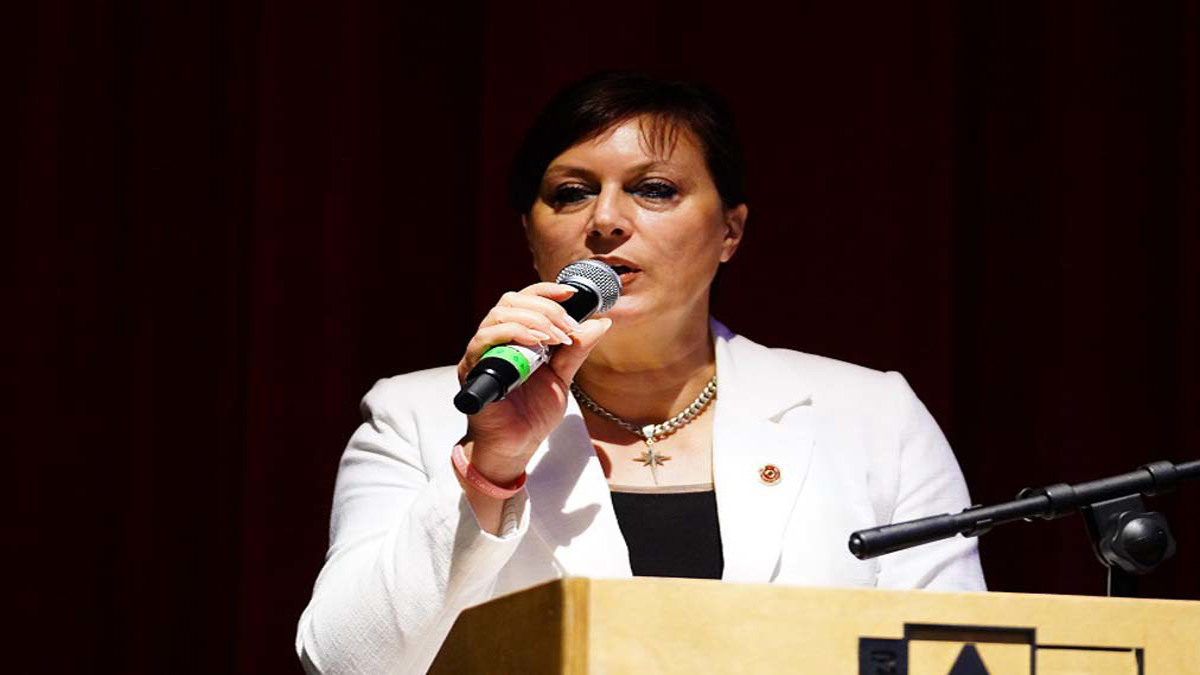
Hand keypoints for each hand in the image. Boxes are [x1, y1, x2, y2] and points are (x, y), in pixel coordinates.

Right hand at [456, 282, 611, 484]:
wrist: (516, 446)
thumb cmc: (532, 413)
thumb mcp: (562, 378)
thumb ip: (577, 351)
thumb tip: (601, 323)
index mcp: (515, 337)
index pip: (525, 299)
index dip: (546, 291)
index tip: (572, 293)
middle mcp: (496, 340)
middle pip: (511, 301)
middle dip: (546, 308)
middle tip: (568, 328)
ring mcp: (482, 352)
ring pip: (499, 315)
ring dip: (533, 320)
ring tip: (555, 338)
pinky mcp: (472, 368)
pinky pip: (485, 340)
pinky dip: (512, 334)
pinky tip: (535, 344)